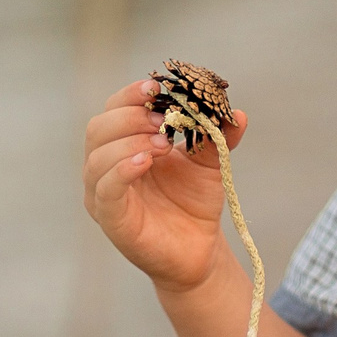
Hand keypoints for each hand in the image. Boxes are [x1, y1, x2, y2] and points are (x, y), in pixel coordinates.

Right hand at [80, 79, 251, 292]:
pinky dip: (122, 170)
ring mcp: (102, 194)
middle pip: (99, 128)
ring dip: (130, 142)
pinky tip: (146, 163)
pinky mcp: (110, 218)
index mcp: (122, 144)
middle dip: (130, 116)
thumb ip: (218, 136)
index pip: (114, 109)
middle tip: (163, 118)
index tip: (156, 87)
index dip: (130, 94)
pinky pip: (106, 189)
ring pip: (98, 156)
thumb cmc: (193, 202)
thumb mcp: (208, 162)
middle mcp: (104, 166)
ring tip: (164, 145)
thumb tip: (238, 114)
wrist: (198, 249)